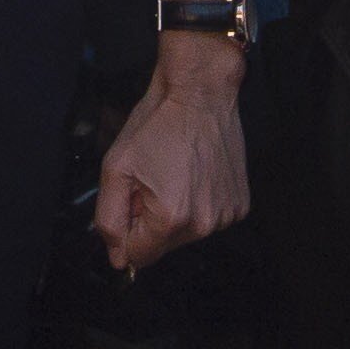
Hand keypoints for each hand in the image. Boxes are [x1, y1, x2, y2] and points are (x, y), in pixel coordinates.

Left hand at [93, 37, 248, 274]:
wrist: (200, 92)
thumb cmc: (159, 122)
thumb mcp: (115, 168)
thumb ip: (109, 219)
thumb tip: (118, 256)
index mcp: (170, 217)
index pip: (139, 256)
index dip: (127, 229)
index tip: (132, 199)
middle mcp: (203, 223)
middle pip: (163, 246)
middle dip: (151, 220)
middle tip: (153, 179)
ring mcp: (226, 214)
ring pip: (187, 233)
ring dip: (176, 212)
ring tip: (176, 172)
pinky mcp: (240, 203)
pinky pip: (210, 218)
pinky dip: (200, 202)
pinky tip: (196, 173)